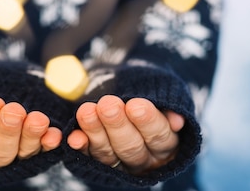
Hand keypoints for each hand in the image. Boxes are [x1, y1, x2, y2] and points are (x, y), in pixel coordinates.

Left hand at [67, 96, 184, 173]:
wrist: (123, 88)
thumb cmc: (146, 89)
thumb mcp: (161, 90)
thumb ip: (167, 103)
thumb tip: (176, 120)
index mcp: (166, 144)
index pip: (159, 136)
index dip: (148, 121)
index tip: (135, 104)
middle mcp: (144, 158)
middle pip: (132, 147)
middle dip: (118, 124)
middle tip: (108, 104)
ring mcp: (119, 162)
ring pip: (108, 154)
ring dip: (95, 132)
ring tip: (87, 111)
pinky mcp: (97, 161)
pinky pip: (87, 156)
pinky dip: (80, 145)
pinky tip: (73, 137)